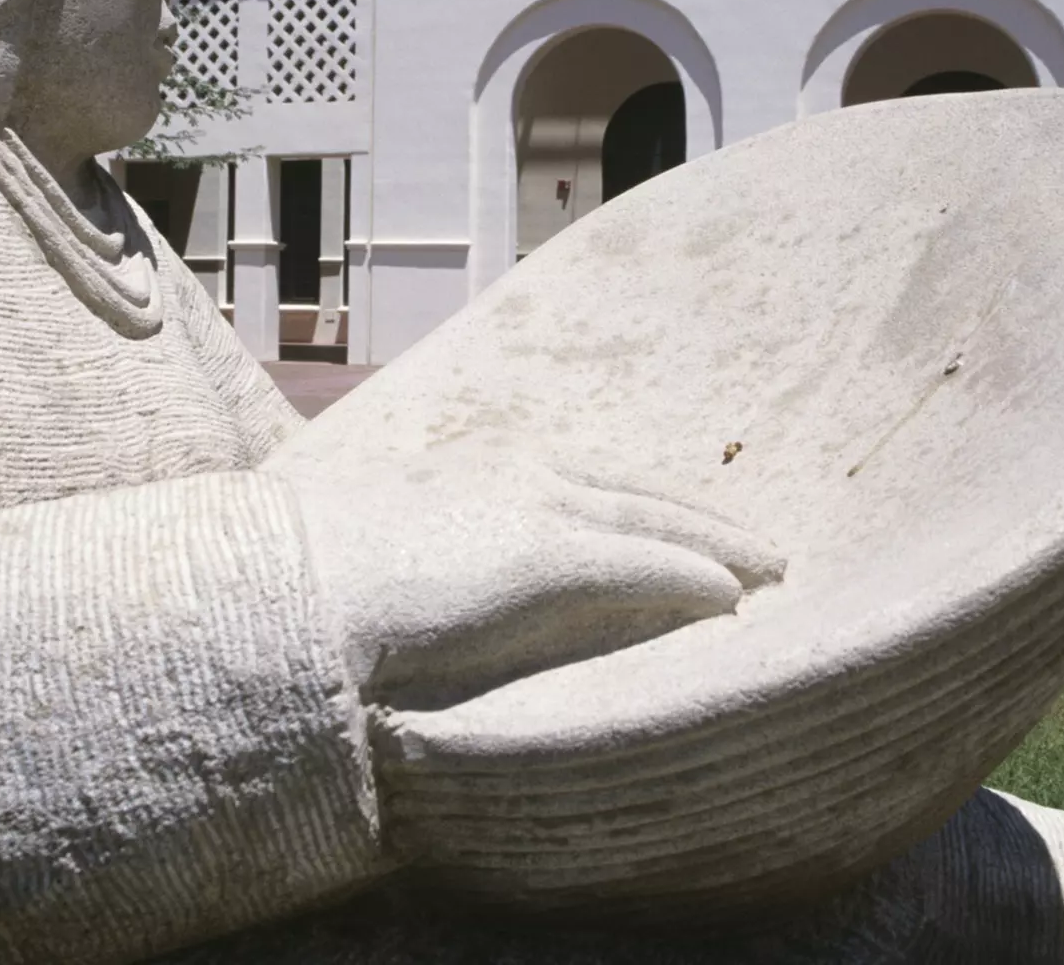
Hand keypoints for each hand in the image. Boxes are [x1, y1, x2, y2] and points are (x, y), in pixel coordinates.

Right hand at [292, 437, 782, 710]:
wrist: (292, 581)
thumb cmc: (324, 572)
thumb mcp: (396, 542)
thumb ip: (440, 547)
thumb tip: (453, 578)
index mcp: (489, 464)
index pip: (597, 479)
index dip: (654, 501)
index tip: (696, 519)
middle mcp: (523, 471)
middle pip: (641, 493)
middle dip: (706, 519)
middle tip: (764, 546)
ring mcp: (535, 508)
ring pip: (656, 522)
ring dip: (720, 547)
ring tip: (771, 571)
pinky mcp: (543, 555)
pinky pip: (642, 564)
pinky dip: (692, 578)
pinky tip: (732, 599)